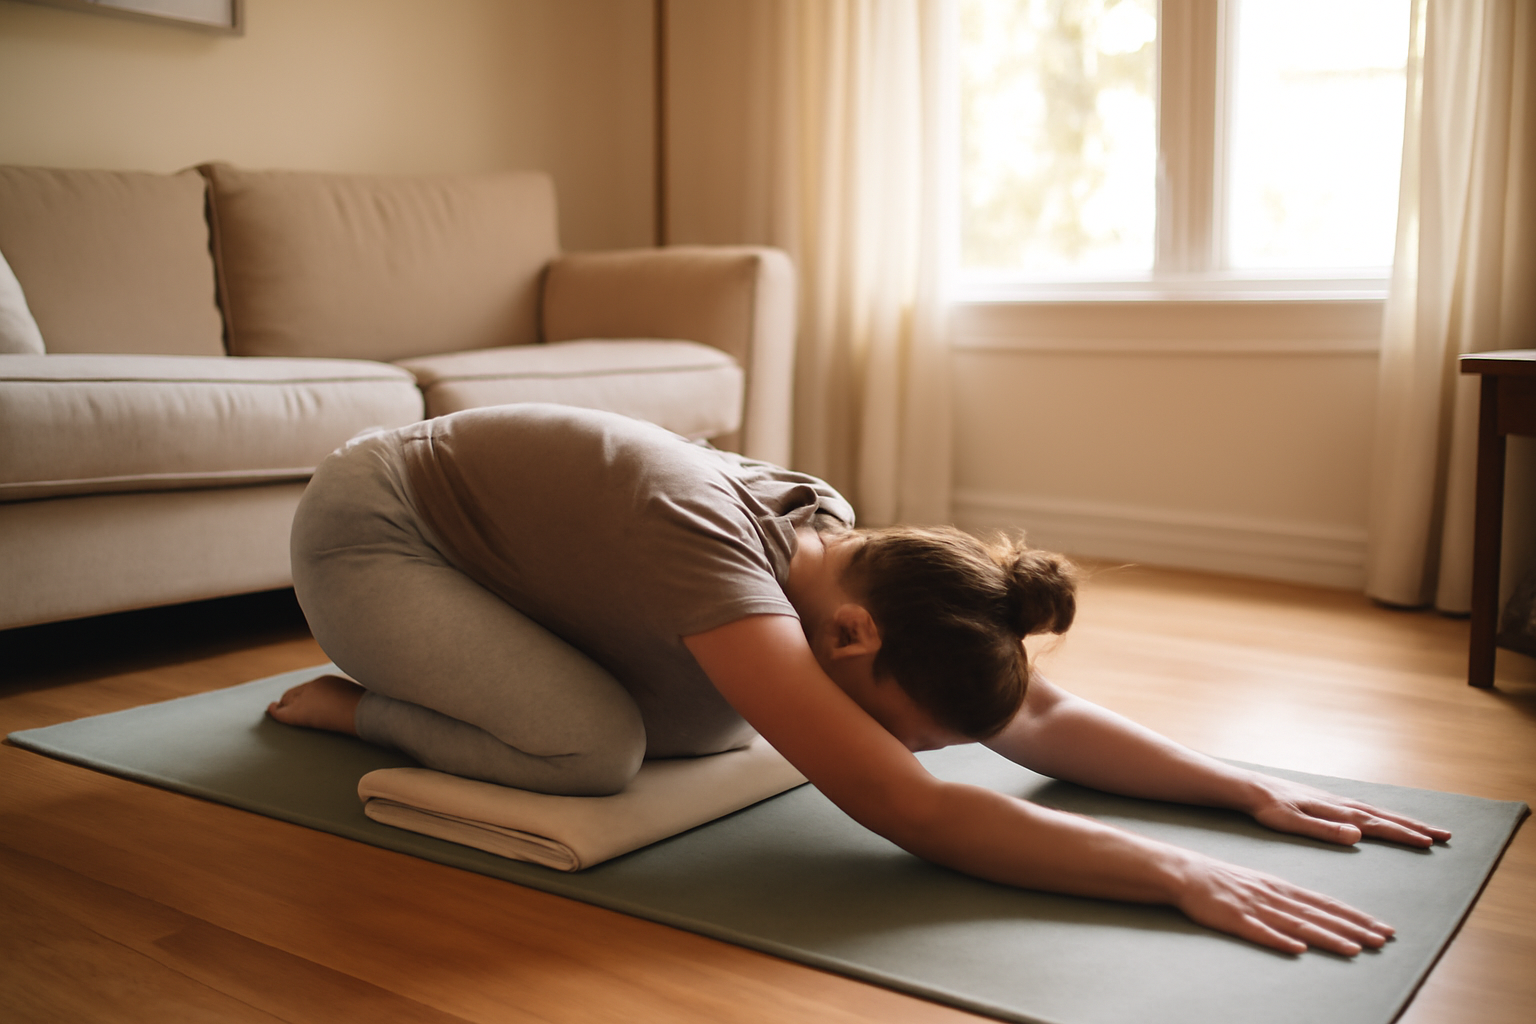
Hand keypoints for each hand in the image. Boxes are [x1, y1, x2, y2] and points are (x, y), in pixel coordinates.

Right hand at [1172, 853, 1392, 955]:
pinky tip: (1298, 949)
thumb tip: (1316, 918)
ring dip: (1328, 937)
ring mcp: (1256, 909)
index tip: (1382, 928)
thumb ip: (1289, 901)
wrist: (1188, 874)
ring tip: (1354, 949)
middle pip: (1321, 915)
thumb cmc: (1226, 882)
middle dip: (1354, 929)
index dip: (1356, 917)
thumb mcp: (1262, 885)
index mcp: (1283, 889)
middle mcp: (1275, 898)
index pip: (1327, 904)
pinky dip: (1280, 940)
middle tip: (1383, 940)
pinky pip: (1260, 932)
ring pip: (1298, 925)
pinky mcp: (1235, 920)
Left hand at [1244, 777, 1451, 847]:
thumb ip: (1323, 830)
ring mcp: (1334, 800)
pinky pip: (1363, 808)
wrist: (1249, 788)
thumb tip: (1358, 835)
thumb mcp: (1291, 822)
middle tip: (1445, 835)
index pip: (1376, 824)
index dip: (1403, 834)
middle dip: (1414, 827)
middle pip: (1384, 816)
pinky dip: (1381, 814)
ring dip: (1402, 820)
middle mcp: (1339, 803)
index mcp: (1334, 811)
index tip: (1429, 843)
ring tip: (1425, 829)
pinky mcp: (1326, 801)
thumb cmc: (1266, 808)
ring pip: (1376, 811)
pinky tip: (1385, 819)